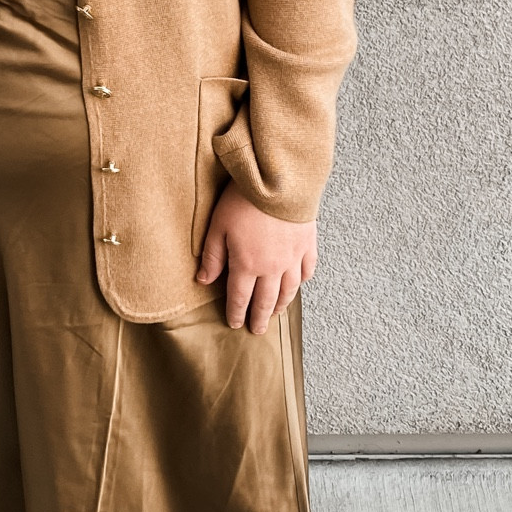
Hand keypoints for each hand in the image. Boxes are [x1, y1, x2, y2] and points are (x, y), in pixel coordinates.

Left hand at [195, 185, 316, 334]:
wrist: (280, 181)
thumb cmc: (244, 200)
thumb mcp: (218, 226)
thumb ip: (212, 256)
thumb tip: (203, 280)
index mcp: (247, 265)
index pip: (239, 297)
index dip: (236, 313)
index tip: (235, 324)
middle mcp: (272, 268)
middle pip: (265, 300)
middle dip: (259, 318)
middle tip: (257, 331)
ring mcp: (293, 258)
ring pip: (288, 290)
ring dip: (280, 305)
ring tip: (275, 313)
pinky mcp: (308, 245)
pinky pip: (307, 270)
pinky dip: (302, 281)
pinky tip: (298, 285)